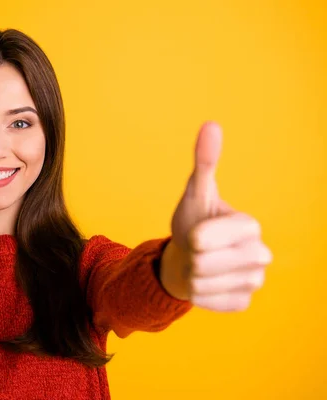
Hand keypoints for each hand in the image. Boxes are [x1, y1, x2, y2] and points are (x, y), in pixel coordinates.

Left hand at [160, 122, 272, 311]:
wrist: (190, 257)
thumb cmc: (193, 223)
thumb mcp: (195, 193)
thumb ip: (204, 162)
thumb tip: (211, 124)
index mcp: (250, 225)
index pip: (205, 239)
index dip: (192, 237)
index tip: (195, 233)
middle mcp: (260, 254)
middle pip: (203, 264)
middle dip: (190, 257)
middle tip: (197, 250)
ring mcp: (254, 282)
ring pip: (201, 285)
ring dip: (190, 276)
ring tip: (199, 265)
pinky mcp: (243, 303)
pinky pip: (205, 302)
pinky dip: (196, 294)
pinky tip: (205, 283)